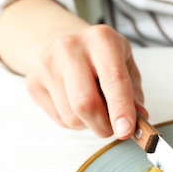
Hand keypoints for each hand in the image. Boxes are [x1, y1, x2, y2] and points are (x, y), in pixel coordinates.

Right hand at [24, 24, 145, 138]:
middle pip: (86, 103)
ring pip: (72, 116)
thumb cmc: (100, 57)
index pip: (114, 80)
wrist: (59, 40)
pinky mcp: (33, 82)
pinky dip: (74, 122)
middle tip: (114, 128)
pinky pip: (59, 119)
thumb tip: (139, 121)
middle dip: (104, 126)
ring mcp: (48, 64)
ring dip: (89, 125)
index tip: (126, 131)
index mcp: (102, 39)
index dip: (121, 109)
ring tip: (94, 109)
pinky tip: (76, 105)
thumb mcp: (125, 66)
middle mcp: (71, 47)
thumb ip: (134, 94)